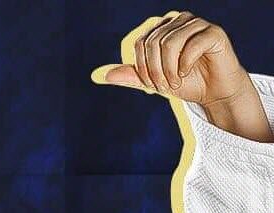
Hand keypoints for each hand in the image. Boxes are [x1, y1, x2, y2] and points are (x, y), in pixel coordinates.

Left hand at [92, 11, 252, 107]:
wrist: (214, 92)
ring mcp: (197, 24)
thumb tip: (99, 75)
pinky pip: (191, 46)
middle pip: (153, 43)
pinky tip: (188, 73)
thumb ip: (129, 76)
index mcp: (162, 28)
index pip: (140, 42)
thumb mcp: (152, 81)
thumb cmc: (184, 83)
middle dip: (155, 71)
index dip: (141, 67)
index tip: (150, 86)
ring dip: (168, 70)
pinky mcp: (213, 32)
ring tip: (175, 82)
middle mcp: (179, 20)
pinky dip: (184, 65)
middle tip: (164, 87)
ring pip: (170, 43)